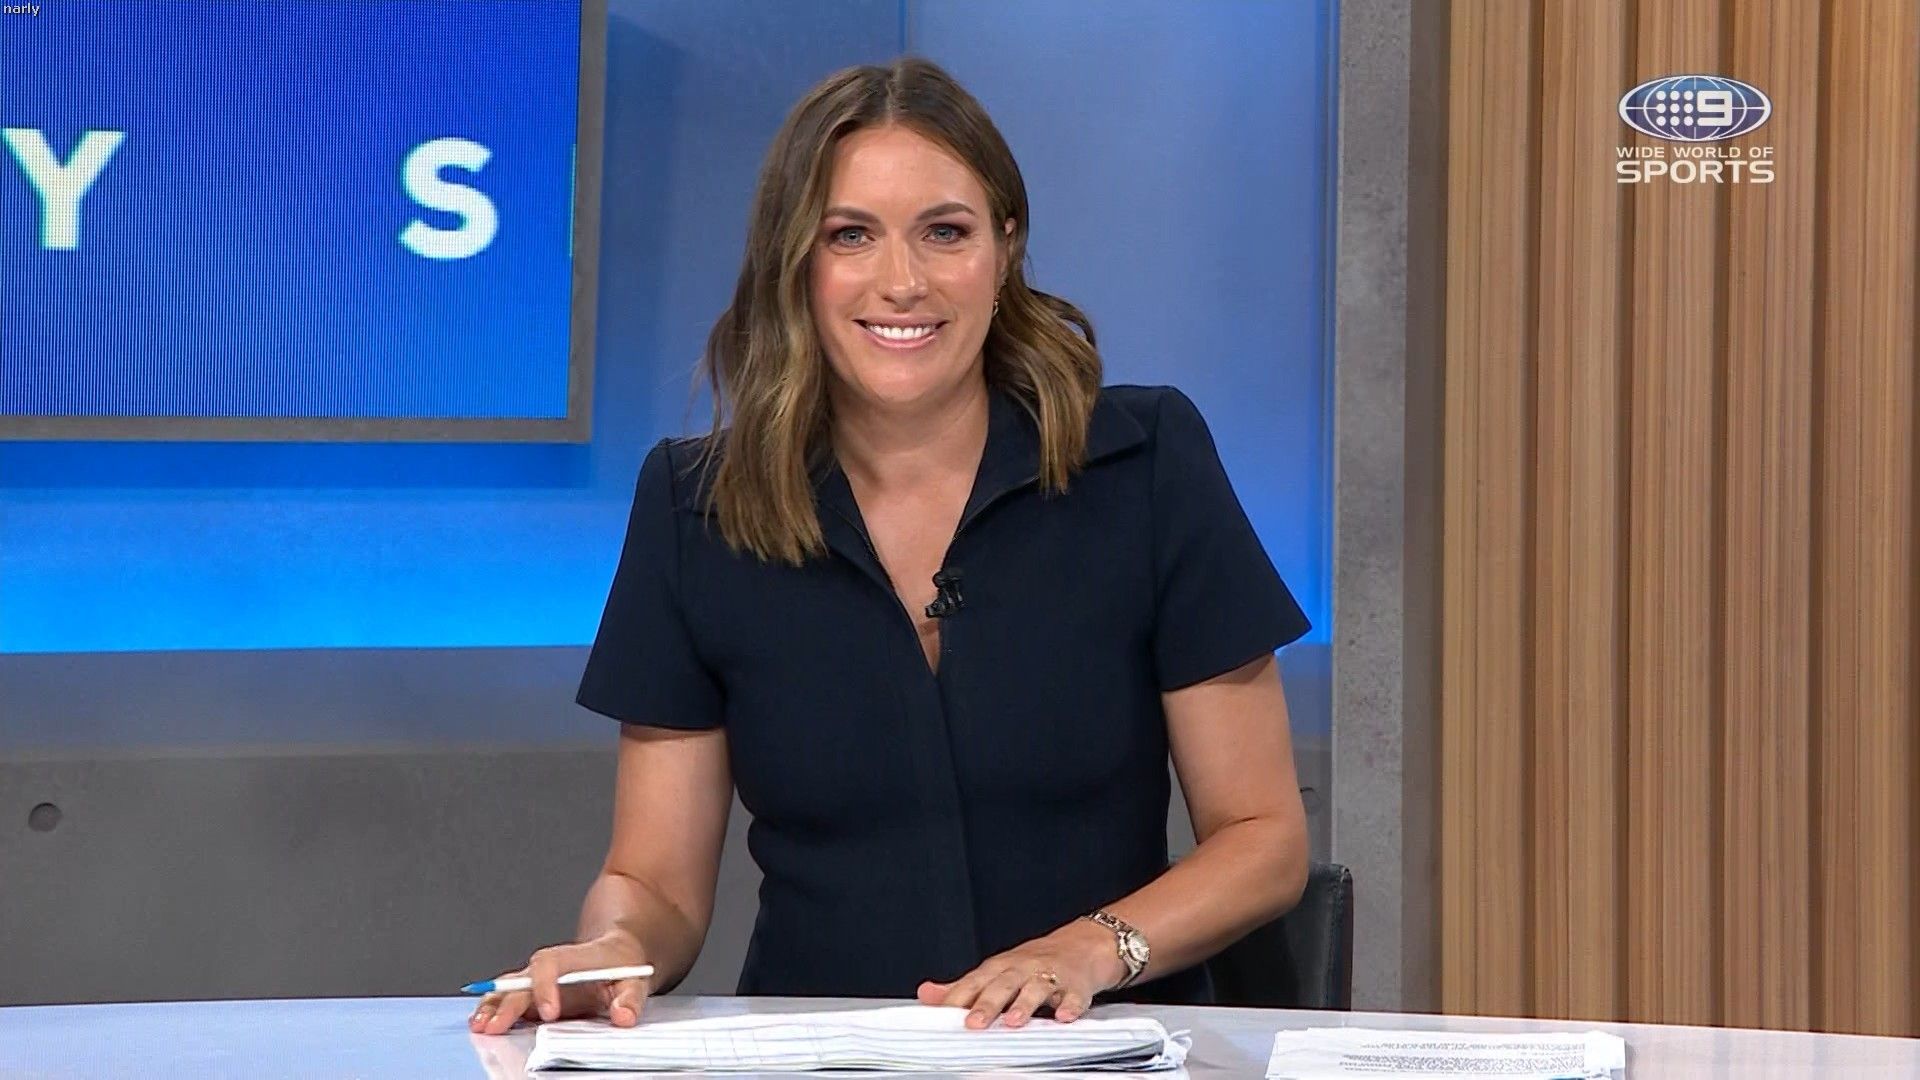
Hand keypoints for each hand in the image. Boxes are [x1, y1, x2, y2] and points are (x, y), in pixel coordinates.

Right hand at [468, 929, 652, 1035]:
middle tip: (496, 1026)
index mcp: (574, 958)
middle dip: (507, 1004)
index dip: (545, 987)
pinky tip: (481, 1022)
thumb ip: (630, 998)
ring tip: (480, 1024)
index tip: (550, 1012)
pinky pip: (507, 997)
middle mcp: (550, 967)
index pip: (550, 964)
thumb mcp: (635, 979)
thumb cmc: (621, 966)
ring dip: (493, 1005)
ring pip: (509, 987)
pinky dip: (493, 1008)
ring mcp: (538, 979)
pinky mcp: (533, 993)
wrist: (615, 953)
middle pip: (522, 980)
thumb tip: (624, 1015)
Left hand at [916, 918, 1127, 1028]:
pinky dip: (1070, 1006)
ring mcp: (1051, 975)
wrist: (1084, 944)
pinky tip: (1063, 1017)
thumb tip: (927, 994)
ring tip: (1013, 1021)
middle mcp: (1023, 968)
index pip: (974, 982)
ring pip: (1036, 988)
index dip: (958, 999)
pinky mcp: (1077, 985)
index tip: (942, 1016)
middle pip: (1002, 985)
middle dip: (987, 1004)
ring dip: (1024, 1004)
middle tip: (973, 1024)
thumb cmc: (1035, 962)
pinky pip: (1074, 996)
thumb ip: (963, 986)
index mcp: (1000, 967)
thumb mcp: (998, 970)